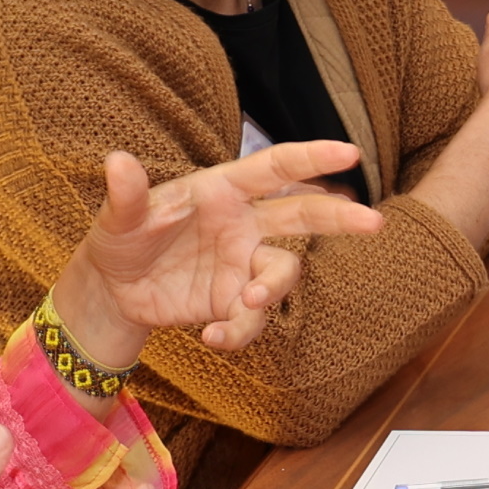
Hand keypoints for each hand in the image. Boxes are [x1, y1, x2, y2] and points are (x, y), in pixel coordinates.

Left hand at [52, 144, 380, 366]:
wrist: (114, 291)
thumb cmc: (120, 239)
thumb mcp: (117, 218)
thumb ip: (126, 194)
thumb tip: (117, 162)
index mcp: (223, 190)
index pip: (274, 168)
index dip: (312, 157)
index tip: (350, 151)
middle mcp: (244, 224)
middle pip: (303, 215)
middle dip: (340, 218)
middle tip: (374, 224)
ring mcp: (244, 264)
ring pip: (281, 274)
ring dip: (273, 292)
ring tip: (248, 306)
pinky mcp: (235, 301)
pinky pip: (254, 318)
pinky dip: (240, 331)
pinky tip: (212, 337)